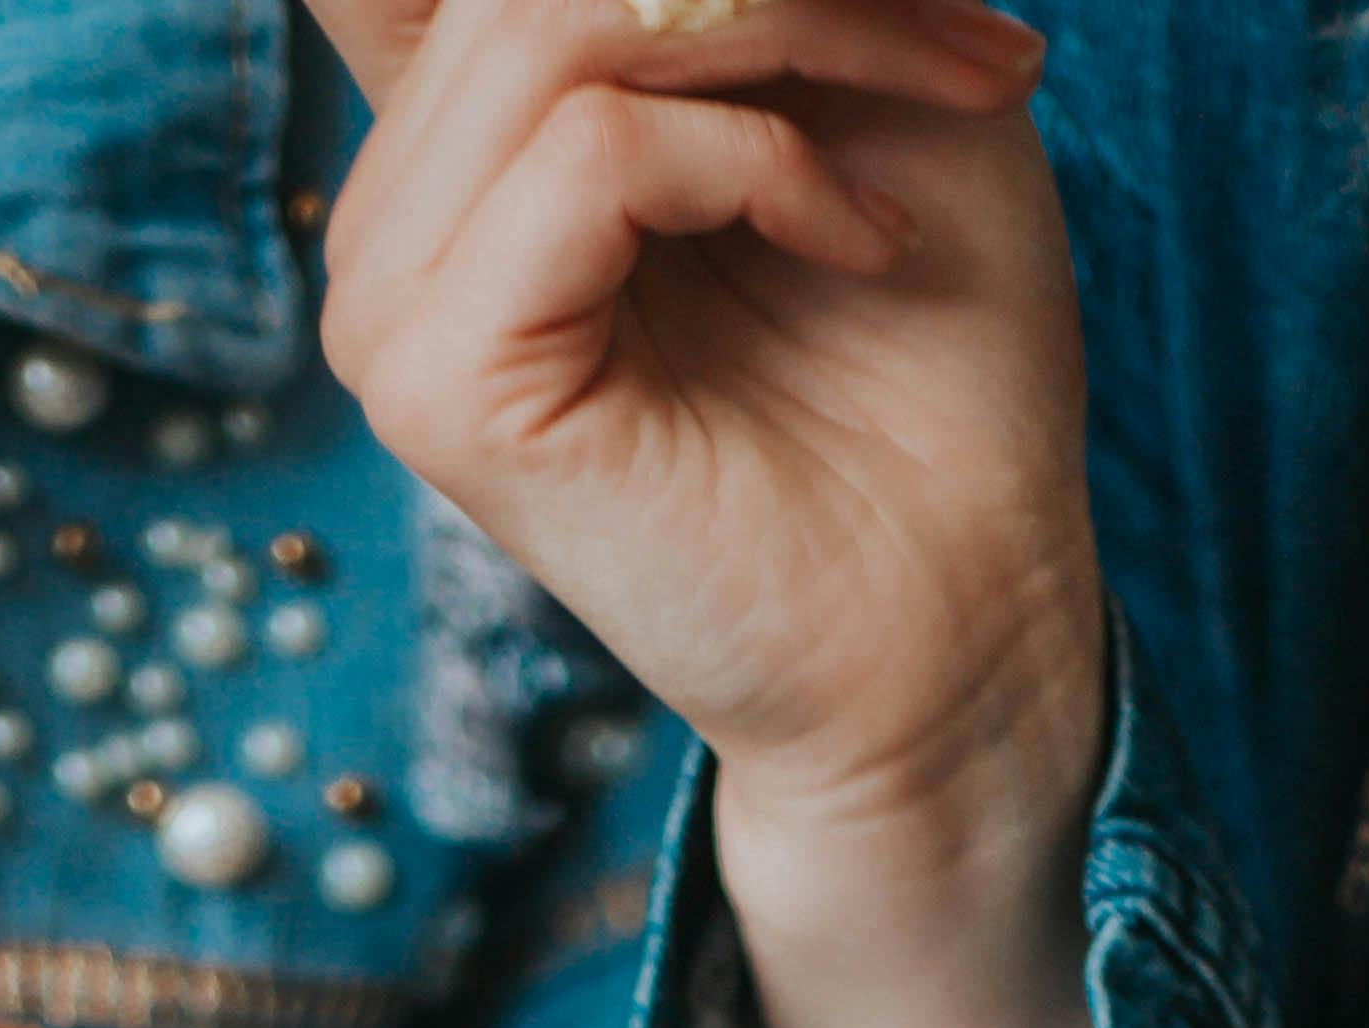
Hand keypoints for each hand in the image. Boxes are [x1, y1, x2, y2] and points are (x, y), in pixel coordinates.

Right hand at [309, 0, 1105, 1027]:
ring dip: (798, 27)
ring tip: (956, 107)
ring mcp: (394, 306)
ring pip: (556, 23)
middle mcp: (394, 216)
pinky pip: (591, 153)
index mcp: (465, 144)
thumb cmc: (934, 366)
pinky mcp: (443, 387)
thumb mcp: (856, 77)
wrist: (970, 626)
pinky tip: (862, 244)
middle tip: (973, 46)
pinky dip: (757, 164)